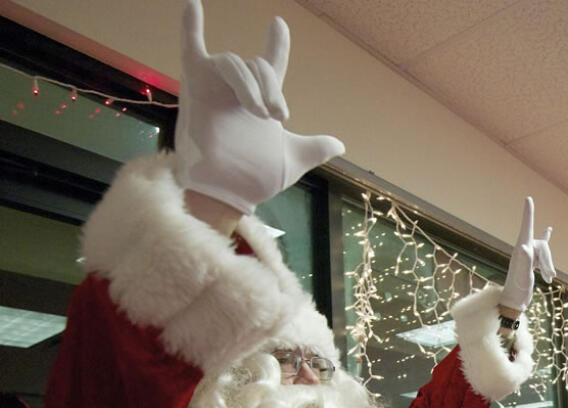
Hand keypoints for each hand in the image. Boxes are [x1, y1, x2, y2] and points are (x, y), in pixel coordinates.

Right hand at [176, 0, 344, 216]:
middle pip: (258, 65)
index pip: (271, 64)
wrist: (227, 192)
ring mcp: (215, 85)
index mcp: (260, 101)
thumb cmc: (252, 178)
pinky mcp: (195, 85)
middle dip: (272, 89)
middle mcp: (237, 90)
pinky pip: (190, 48)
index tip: (278, 26)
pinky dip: (190, 26)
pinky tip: (193, 4)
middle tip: (277, 117)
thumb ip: (314, 148)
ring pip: (236, 63)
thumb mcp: (292, 159)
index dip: (277, 44)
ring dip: (252, 85)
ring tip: (261, 113)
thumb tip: (339, 145)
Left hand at [500, 197, 555, 312]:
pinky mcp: (532, 260)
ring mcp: (528, 255)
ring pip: (546, 252)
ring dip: (549, 266)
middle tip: (549, 276)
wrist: (514, 301)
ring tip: (548, 279)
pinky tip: (549, 230)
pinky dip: (547, 241)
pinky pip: (543, 249)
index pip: (527, 226)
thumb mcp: (522, 276)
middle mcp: (524, 249)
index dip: (528, 213)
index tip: (528, 198)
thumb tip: (525, 247)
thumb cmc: (517, 289)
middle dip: (548, 260)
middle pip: (543, 245)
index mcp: (521, 249)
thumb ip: (525, 261)